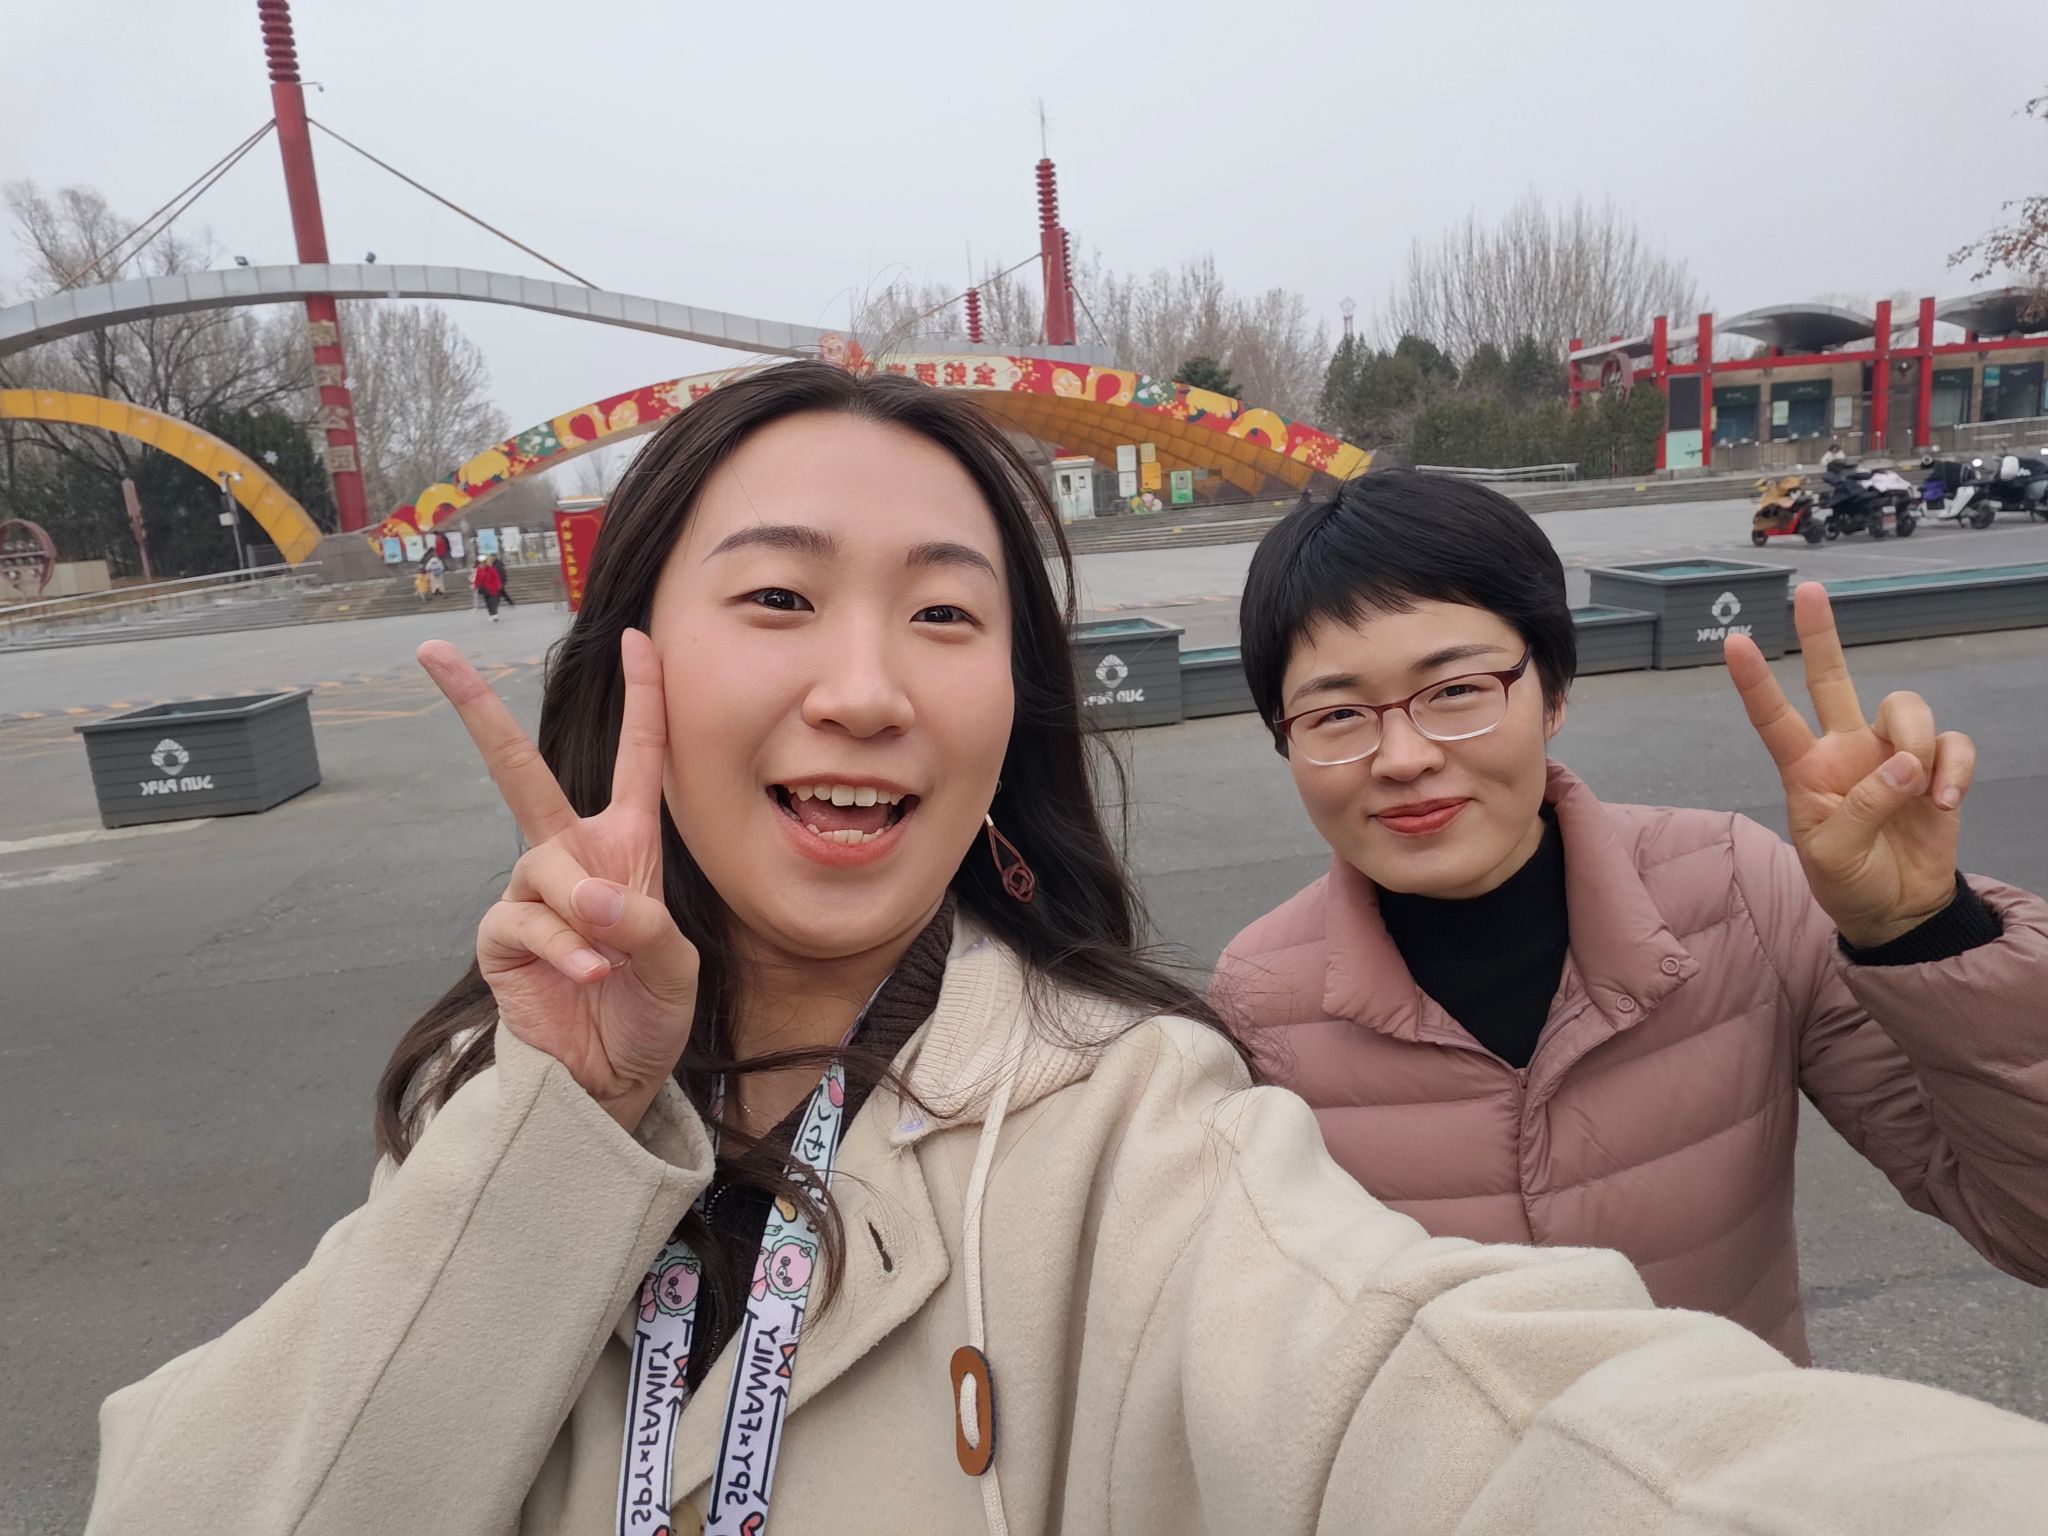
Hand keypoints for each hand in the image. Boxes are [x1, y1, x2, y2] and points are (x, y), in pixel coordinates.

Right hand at [418, 630, 697, 1131]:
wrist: (611, 1078)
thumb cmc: (650, 1012)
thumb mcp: (675, 966)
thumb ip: (643, 923)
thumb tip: (585, 897)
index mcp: (626, 846)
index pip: (636, 759)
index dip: (643, 699)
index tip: (638, 638)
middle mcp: (573, 858)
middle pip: (518, 770)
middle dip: (476, 709)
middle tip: (434, 651)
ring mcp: (532, 895)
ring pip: (543, 866)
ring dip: (579, 909)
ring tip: (606, 959)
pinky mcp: (502, 938)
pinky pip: (523, 919)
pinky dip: (559, 944)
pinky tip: (586, 973)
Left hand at [1724, 583, 1976, 949]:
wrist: (1897, 912)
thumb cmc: (1849, 882)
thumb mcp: (1833, 856)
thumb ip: (1862, 808)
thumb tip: (1905, 766)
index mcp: (1805, 769)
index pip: (1774, 718)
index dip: (1756, 682)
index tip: (1734, 642)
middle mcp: (1845, 750)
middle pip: (1833, 679)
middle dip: (1822, 634)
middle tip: (1809, 590)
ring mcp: (1891, 755)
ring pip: (1905, 706)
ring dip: (1917, 738)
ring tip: (1919, 787)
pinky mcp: (1936, 768)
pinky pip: (1953, 743)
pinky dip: (1955, 768)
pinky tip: (1945, 802)